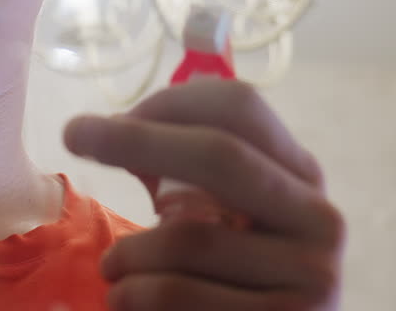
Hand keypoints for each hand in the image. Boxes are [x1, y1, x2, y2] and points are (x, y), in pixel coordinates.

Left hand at [64, 79, 344, 310]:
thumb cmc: (230, 274)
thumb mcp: (224, 213)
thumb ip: (186, 168)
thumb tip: (107, 129)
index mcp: (302, 175)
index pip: (240, 106)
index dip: (168, 104)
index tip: (106, 121)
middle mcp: (321, 218)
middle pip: (220, 155)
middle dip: (136, 140)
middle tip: (74, 134)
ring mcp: (313, 276)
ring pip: (191, 240)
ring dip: (127, 252)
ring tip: (110, 267)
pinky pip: (182, 293)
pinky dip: (136, 293)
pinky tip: (122, 296)